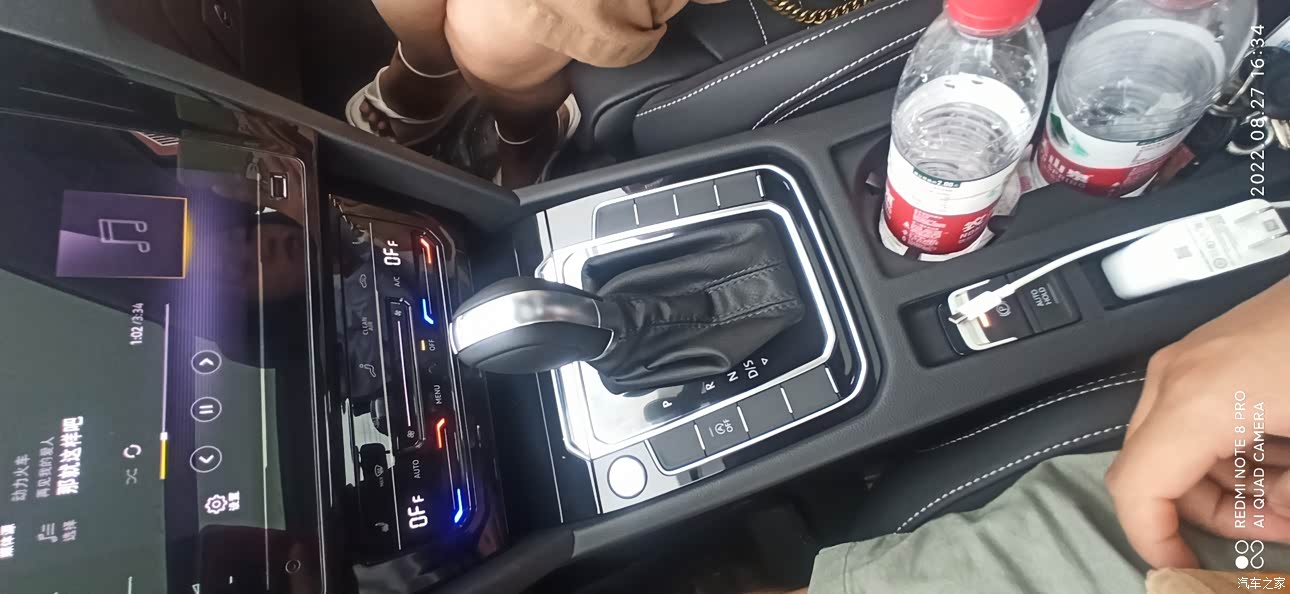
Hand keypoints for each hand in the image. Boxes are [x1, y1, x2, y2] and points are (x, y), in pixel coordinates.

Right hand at [1107, 277, 1289, 567]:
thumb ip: (1289, 496)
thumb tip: (1277, 523)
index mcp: (1198, 399)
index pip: (1136, 488)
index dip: (1154, 541)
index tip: (1184, 568)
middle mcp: (1179, 377)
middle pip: (1152, 472)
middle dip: (1210, 516)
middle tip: (1273, 532)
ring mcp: (1191, 360)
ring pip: (1173, 447)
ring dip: (1227, 485)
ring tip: (1289, 494)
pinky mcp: (1211, 351)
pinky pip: (1194, 418)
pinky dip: (1231, 451)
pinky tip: (1283, 456)